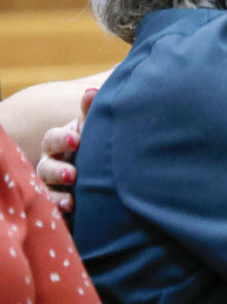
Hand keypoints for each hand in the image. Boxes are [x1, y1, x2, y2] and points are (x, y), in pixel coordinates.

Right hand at [36, 88, 96, 212]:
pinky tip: (71, 212)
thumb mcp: (93, 129)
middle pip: (46, 167)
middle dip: (58, 170)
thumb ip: (91, 113)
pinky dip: (60, 210)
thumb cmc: (94, 143)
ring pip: (46, 190)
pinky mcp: (58, 203)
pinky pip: (52, 208)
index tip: (78, 139)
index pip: (53, 138)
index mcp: (59, 142)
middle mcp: (51, 163)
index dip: (62, 139)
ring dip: (57, 195)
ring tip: (71, 201)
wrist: (104, 171)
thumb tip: (91, 91)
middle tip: (74, 175)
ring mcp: (52, 184)